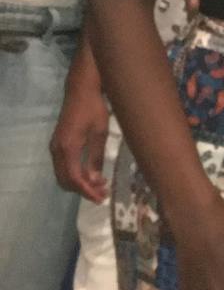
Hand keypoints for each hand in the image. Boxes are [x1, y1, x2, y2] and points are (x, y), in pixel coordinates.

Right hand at [51, 76, 110, 201]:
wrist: (80, 91)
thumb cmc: (94, 109)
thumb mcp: (100, 133)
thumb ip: (96, 157)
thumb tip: (96, 180)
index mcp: (68, 148)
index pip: (75, 178)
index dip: (87, 191)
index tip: (101, 198)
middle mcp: (57, 150)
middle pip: (66, 180)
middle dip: (83, 190)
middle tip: (102, 193)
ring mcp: (55, 147)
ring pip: (63, 175)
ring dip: (79, 183)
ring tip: (100, 185)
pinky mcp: (58, 144)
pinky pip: (63, 167)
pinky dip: (75, 174)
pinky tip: (91, 174)